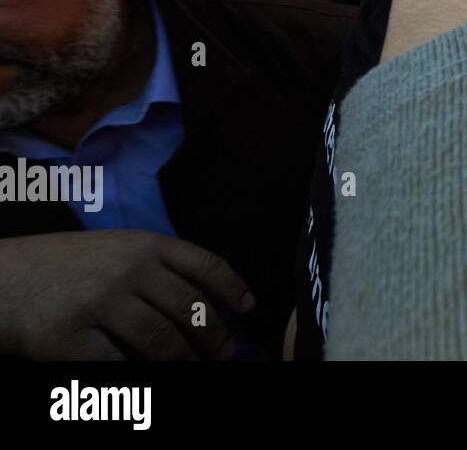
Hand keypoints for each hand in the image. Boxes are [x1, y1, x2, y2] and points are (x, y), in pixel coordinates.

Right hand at [0, 230, 254, 359]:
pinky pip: (117, 367)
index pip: (204, 264)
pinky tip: (144, 381)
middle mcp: (126, 269)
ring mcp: (98, 302)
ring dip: (184, 361)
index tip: (248, 308)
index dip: (232, 287)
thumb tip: (205, 302)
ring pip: (161, 341)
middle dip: (213, 336)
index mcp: (143, 244)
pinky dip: (135, 379)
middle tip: (224, 354)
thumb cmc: (60, 268)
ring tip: (194, 369)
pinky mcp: (68, 338)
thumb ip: (154, 268)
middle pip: (189, 308)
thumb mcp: (112, 249)